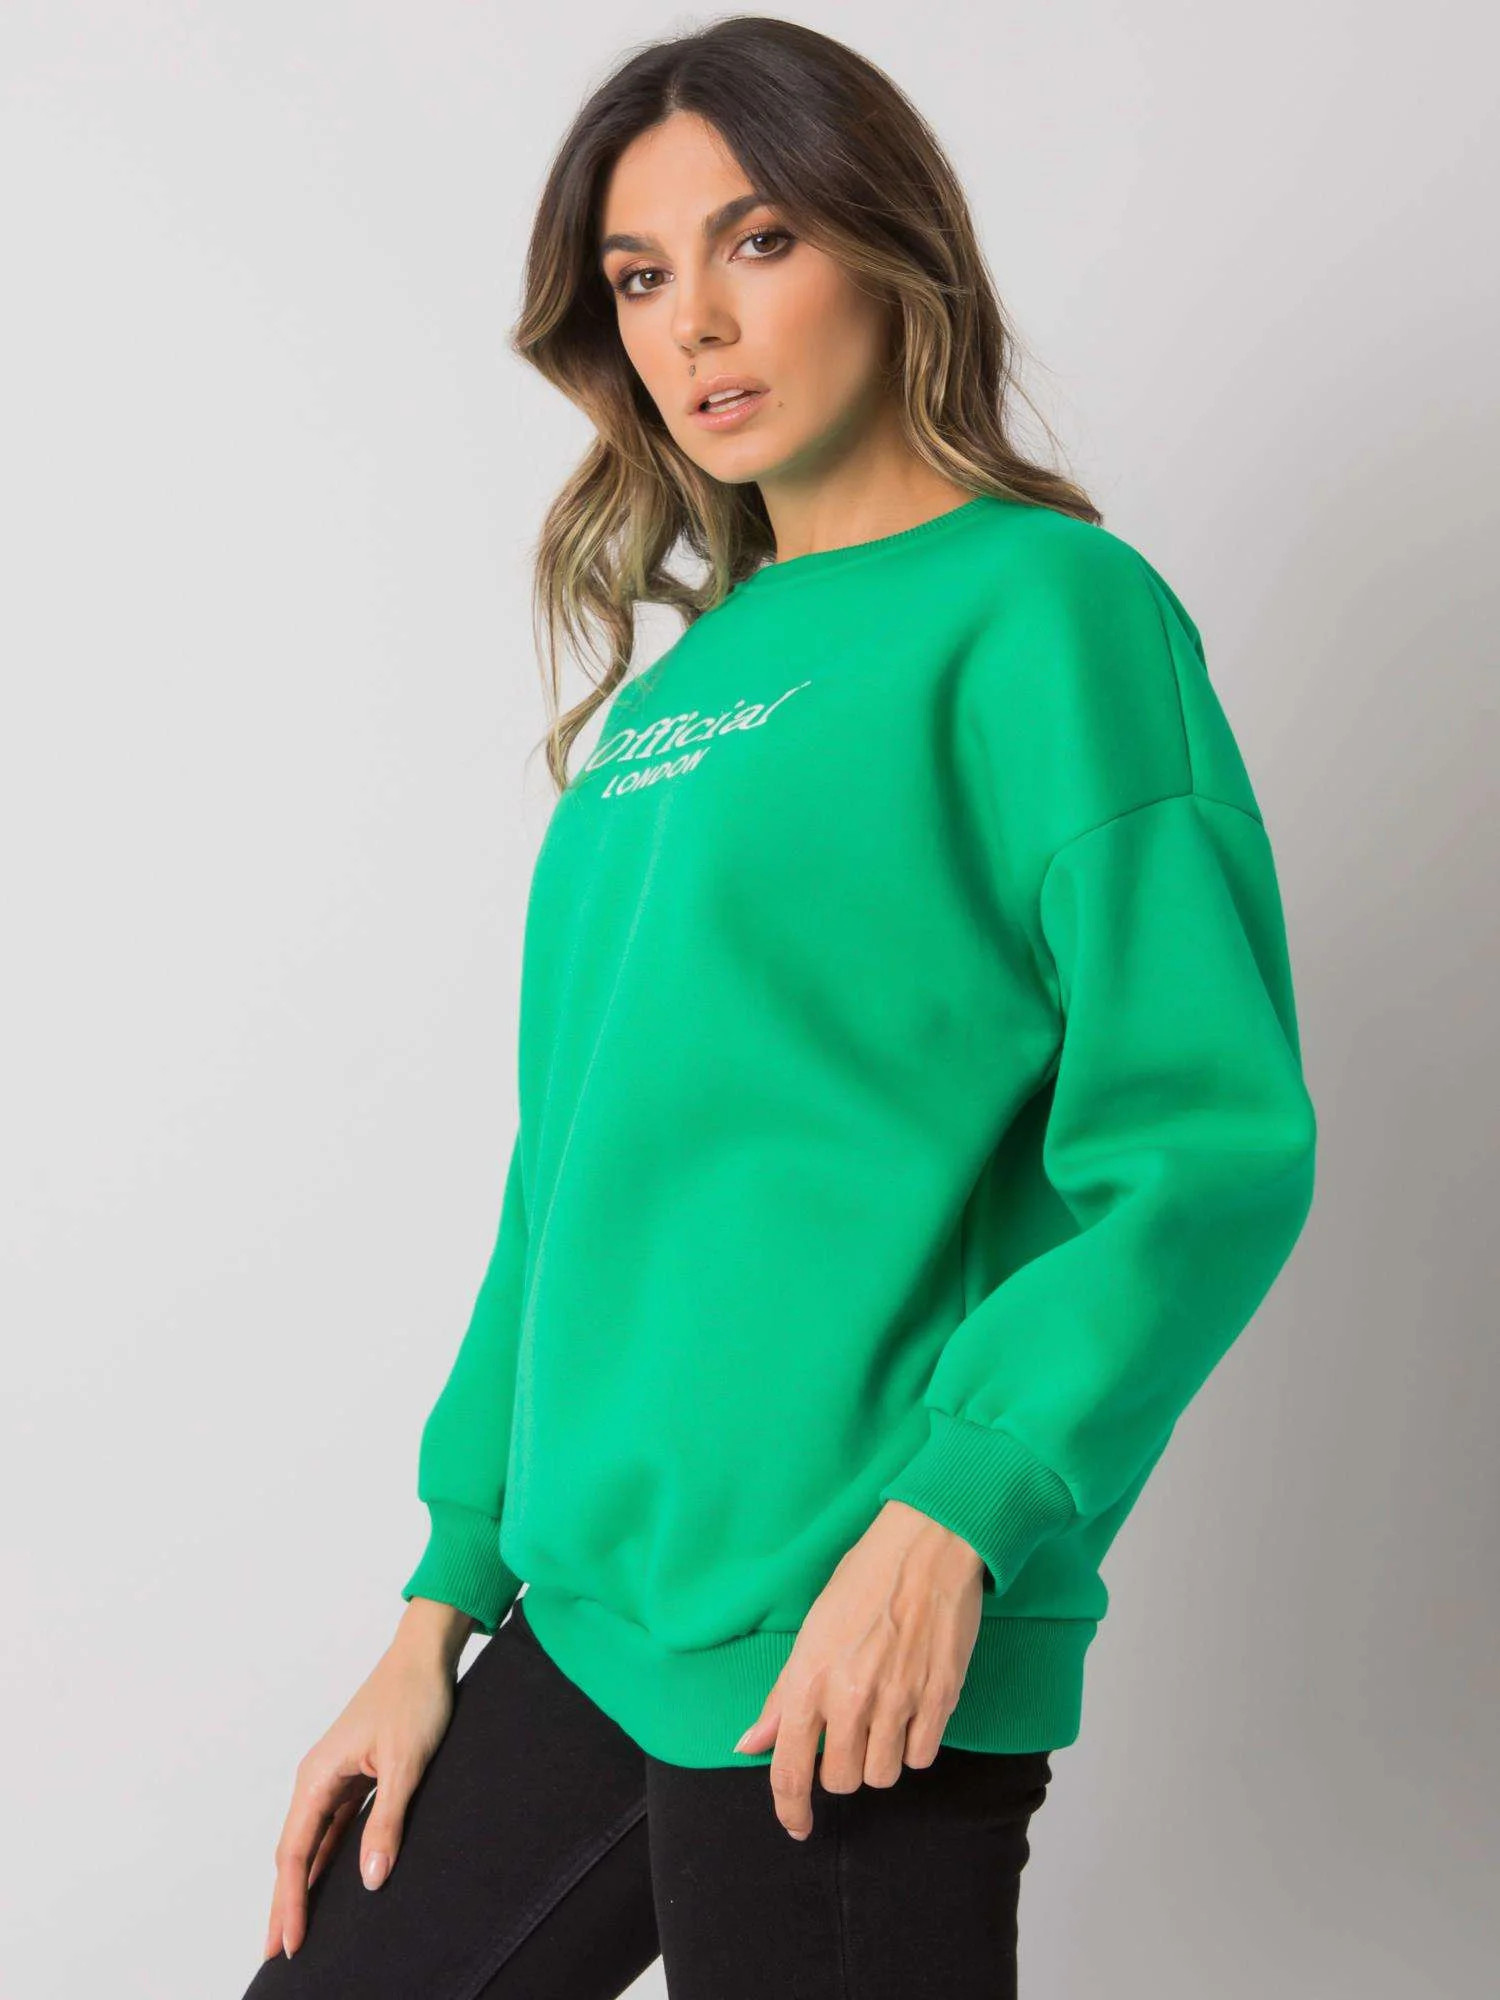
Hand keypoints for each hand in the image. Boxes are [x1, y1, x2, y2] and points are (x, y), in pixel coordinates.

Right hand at [262, 1599, 471, 1959]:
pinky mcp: (356, 1777)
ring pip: (312, 1842)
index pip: (294, 1851)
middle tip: (277, 1953)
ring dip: (304, 1884)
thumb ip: (386, 1822)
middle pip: (294, 1852)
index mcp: (318, 1774)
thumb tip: (370, 1880)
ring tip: (298, 1929)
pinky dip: (328, 1859)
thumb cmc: (414, 1698)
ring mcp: (336, 1778)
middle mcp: (318, 1778)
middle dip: (285, 1902)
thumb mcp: (405, 1763)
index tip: (288, 1943)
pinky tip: (332, 1884)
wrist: (426, 1656)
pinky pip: (334, 1828)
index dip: (290, 1901)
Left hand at [730, 1500, 985, 1838]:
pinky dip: (914, 1746)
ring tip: (883, 1718)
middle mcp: (851, 1695)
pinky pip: (922, 1757)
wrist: (926, 1547)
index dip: (790, 1807)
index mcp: (811, 1677)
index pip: (792, 1767)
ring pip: (883, 1775)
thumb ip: (783, 1697)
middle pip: (842, 1780)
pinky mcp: (939, 1698)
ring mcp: (898, 1699)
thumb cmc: (864, 1579)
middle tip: (851, 1733)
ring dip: (880, 1759)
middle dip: (842, 1768)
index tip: (796, 1825)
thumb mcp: (811, 1631)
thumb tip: (750, 1745)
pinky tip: (911, 1713)